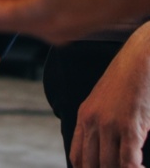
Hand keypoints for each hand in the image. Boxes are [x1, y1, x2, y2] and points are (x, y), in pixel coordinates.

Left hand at [70, 23, 149, 167]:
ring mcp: (110, 125)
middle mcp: (92, 122)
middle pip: (92, 165)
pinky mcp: (130, 127)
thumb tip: (102, 147)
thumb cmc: (126, 81)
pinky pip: (128, 162)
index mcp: (84, 116)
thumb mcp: (103, 101)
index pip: (77, 157)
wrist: (139, 60)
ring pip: (109, 167)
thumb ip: (98, 122)